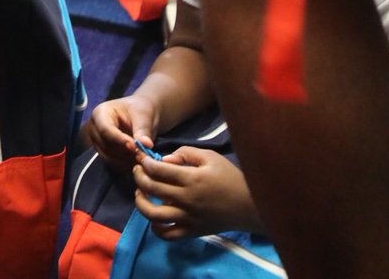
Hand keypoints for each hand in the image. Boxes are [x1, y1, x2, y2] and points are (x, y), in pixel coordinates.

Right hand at [83, 95, 158, 171]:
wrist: (141, 115)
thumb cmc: (141, 110)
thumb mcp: (144, 115)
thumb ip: (143, 129)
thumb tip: (146, 144)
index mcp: (101, 113)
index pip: (105, 129)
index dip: (119, 140)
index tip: (135, 147)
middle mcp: (94, 128)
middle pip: (105, 145)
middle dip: (125, 151)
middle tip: (143, 154)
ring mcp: (97, 141)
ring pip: (107, 157)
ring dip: (125, 160)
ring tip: (141, 157)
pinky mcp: (102, 152)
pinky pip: (111, 163)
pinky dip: (124, 165)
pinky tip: (136, 161)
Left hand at [133, 146, 264, 238]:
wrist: (251, 206)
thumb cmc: (230, 178)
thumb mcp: (210, 157)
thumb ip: (185, 153)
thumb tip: (163, 160)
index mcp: (191, 179)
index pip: (157, 170)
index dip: (144, 162)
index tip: (143, 159)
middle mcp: (187, 199)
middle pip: (150, 188)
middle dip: (138, 176)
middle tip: (138, 170)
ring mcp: (188, 218)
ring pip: (153, 214)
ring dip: (140, 202)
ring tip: (141, 193)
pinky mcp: (192, 232)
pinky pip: (167, 235)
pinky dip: (155, 228)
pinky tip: (155, 218)